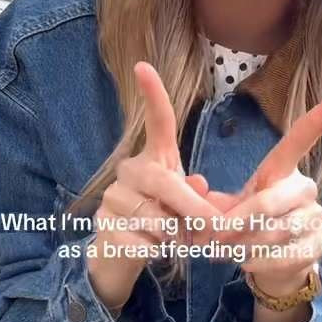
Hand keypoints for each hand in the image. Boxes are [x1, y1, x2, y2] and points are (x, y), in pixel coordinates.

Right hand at [86, 62, 215, 311]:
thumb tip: (198, 183)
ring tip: (179, 241)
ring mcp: (113, 198)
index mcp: (153, 159)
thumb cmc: (161, 223)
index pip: (157, 123)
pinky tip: (155, 251)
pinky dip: (160, 252)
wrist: (118, 255)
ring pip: (157, 218)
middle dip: (194, 207)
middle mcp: (129, 171)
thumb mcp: (185, 207)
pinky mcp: (105, 228)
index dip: (153, 95)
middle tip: (215, 226)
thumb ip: (197, 194)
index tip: (143, 66)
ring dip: (178, 237)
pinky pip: (144, 241)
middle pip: (162, 181)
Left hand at [210, 96, 321, 297]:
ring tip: (221, 250)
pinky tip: (245, 261)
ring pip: (272, 232)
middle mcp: (305, 190)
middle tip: (212, 235)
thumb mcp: (231, 207)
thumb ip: (213, 199)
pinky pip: (281, 255)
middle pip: (269, 202)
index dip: (318, 122)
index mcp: (284, 171)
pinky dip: (256, 261)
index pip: (300, 142)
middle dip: (235, 222)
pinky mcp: (316, 247)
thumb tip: (196, 186)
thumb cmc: (250, 225)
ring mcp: (315, 219)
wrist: (278, 264)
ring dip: (241, 244)